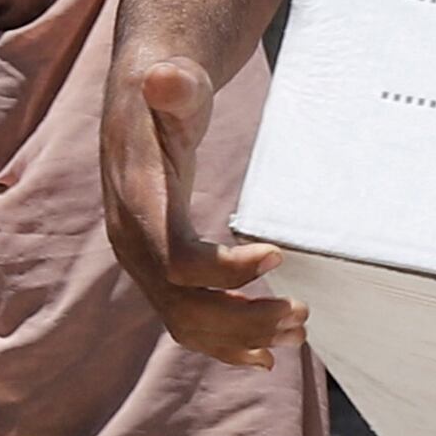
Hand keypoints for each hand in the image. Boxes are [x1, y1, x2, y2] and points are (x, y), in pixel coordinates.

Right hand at [102, 45, 300, 366]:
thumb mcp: (172, 81)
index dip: (225, 269)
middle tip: (302, 313)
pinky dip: (223, 344)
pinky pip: (185, 320)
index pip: (177, 259)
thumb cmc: (164, 90)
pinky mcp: (158, 270)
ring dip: (241, 337)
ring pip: (186, 321)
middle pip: (184, 304)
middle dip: (243, 319)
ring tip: (296, 333)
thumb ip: (173, 85)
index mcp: (137, 202)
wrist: (136, 102)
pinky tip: (264, 357)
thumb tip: (163, 78)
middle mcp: (133, 241)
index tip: (278, 254)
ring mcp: (143, 261)